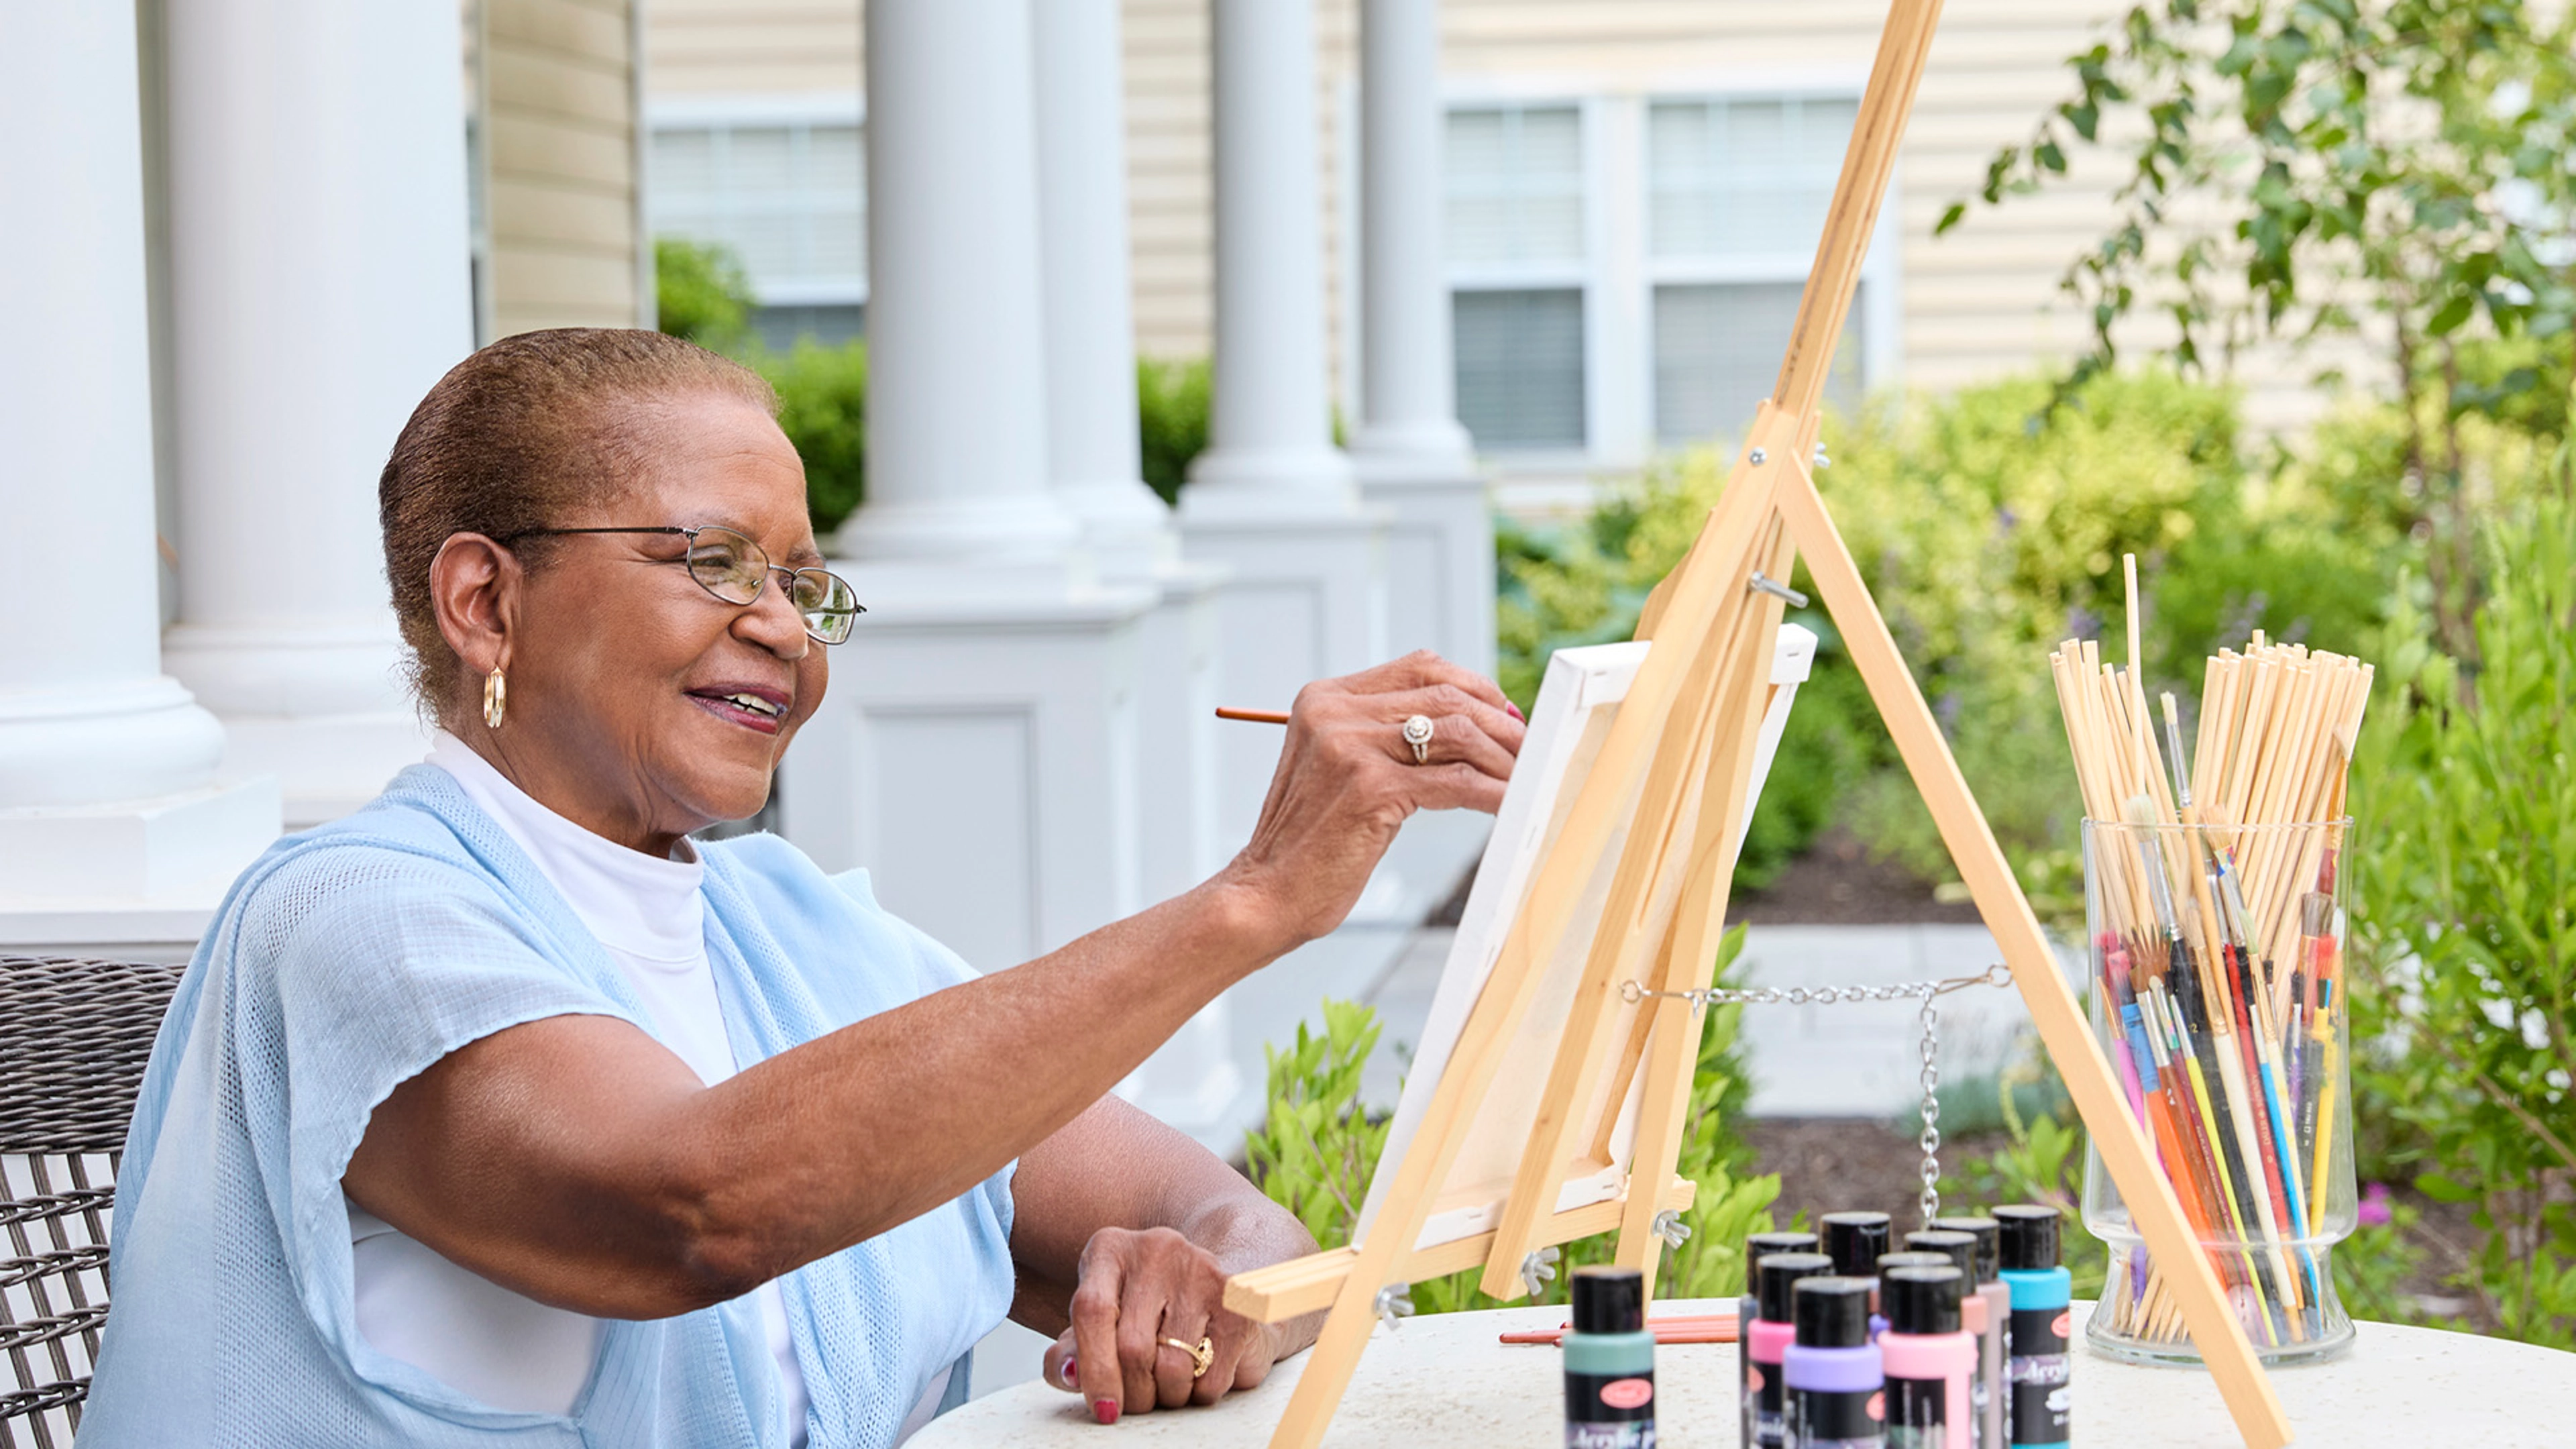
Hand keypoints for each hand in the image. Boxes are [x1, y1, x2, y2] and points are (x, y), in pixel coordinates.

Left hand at [1039, 1226, 1285, 1422]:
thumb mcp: (1099, 1324)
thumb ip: (1070, 1352)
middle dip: (1133, 1393)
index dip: (1094, 1369)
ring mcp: (1201, 1269)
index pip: (1093, 1310)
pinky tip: (1196, 1376)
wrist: (1207, 1286)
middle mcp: (1156, 1249)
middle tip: (1135, 1403)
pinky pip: (1212, 1375)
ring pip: (1174, 1366)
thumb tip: (1068, 1374)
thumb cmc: (1140, 1312)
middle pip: (1133, 1346)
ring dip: (1167, 1397)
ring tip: (1165, 1387)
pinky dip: (1200, 1394)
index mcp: (1110, 1250)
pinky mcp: (1238, 1300)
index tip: (1103, 1409)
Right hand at [1223, 651, 1523, 949]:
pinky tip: (1509, 805)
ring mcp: (1350, 746)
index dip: (1474, 687)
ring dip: (1502, 758)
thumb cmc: (1311, 840)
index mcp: (1325, 699)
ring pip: (1457, 733)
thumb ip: (1385, 736)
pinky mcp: (1370, 788)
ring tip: (1524, 780)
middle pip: (1445, 695)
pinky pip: (1455, 781)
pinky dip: (1493, 792)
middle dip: (1498, 722)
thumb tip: (1469, 724)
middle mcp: (1333, 712)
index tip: (1504, 716)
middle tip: (1528, 750)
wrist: (1266, 894)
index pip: (1420, 667)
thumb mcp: (1339, 768)